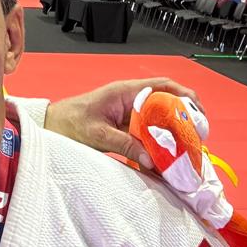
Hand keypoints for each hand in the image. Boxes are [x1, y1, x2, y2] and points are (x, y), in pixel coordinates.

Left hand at [45, 78, 200, 168]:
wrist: (47, 128)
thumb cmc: (67, 124)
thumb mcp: (97, 135)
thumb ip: (125, 145)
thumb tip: (154, 161)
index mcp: (125, 92)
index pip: (163, 85)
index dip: (185, 95)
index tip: (199, 112)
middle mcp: (130, 101)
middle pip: (165, 105)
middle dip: (182, 120)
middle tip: (196, 140)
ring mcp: (127, 116)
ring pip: (157, 122)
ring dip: (171, 136)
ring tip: (185, 153)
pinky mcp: (123, 129)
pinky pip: (146, 136)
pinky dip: (156, 147)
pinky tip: (164, 161)